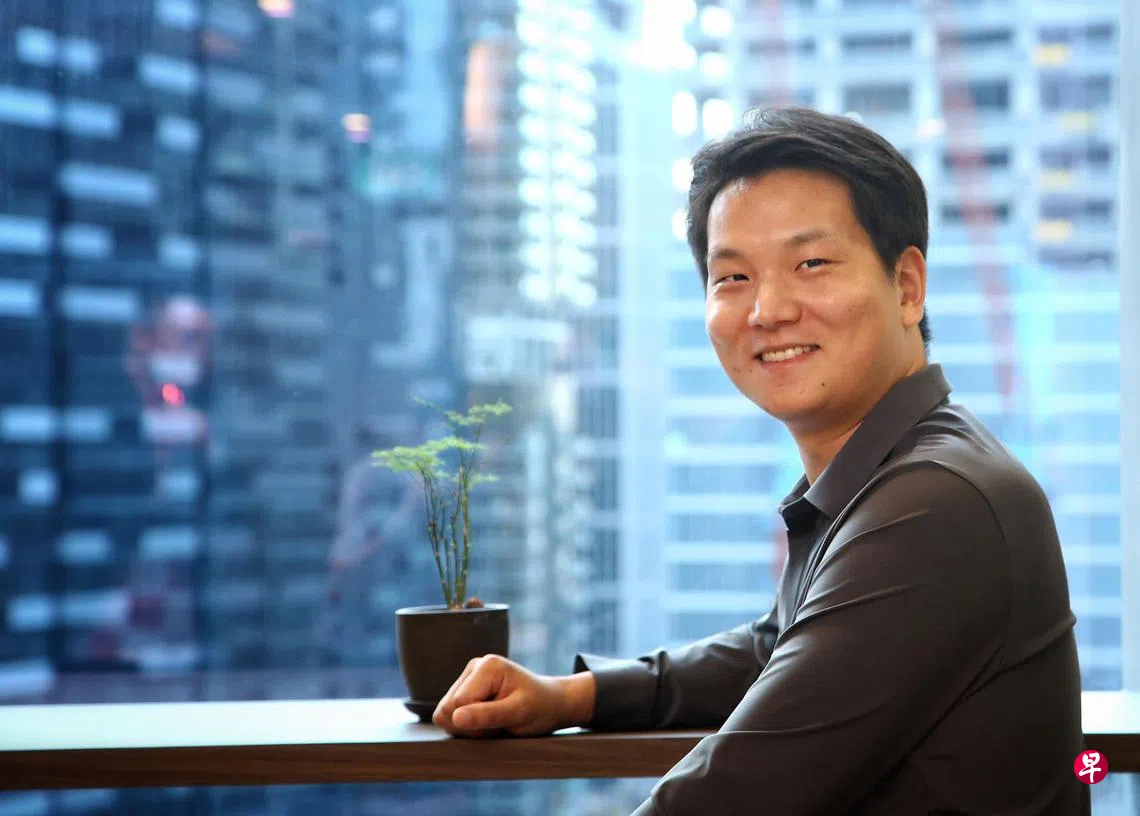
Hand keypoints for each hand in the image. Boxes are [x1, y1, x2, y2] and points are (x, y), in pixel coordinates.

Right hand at [431, 654, 594, 737]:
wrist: (550, 704)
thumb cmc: (539, 708)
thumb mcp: (518, 714)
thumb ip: (487, 715)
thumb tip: (456, 718)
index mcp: (487, 666)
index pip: (456, 704)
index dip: (475, 724)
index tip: (501, 722)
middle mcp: (474, 666)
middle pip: (447, 708)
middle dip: (470, 725)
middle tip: (499, 723)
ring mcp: (468, 677)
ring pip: (445, 713)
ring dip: (469, 725)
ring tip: (495, 721)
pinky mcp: (466, 688)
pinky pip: (450, 714)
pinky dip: (468, 724)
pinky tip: (489, 720)